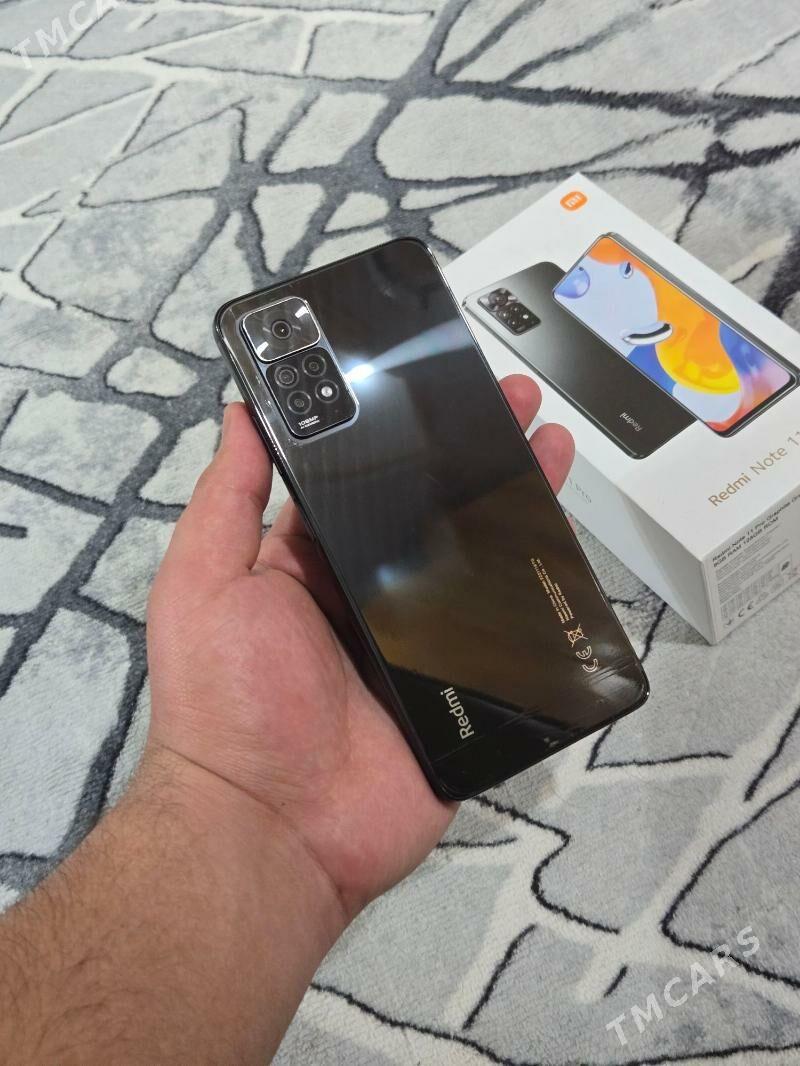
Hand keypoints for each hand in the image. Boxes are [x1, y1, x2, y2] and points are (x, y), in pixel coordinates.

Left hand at [146, 374, 573, 921]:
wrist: (273, 827)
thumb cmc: (227, 695)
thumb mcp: (205, 583)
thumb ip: (226, 500)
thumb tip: (239, 412)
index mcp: (313, 565)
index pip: (366, 484)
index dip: (401, 436)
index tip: (436, 384)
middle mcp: (372, 596)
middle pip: (433, 517)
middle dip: (474, 457)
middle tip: (517, 402)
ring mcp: (424, 645)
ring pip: (481, 566)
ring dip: (516, 506)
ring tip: (553, 446)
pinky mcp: (466, 693)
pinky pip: (513, 639)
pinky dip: (543, 594)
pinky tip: (572, 542)